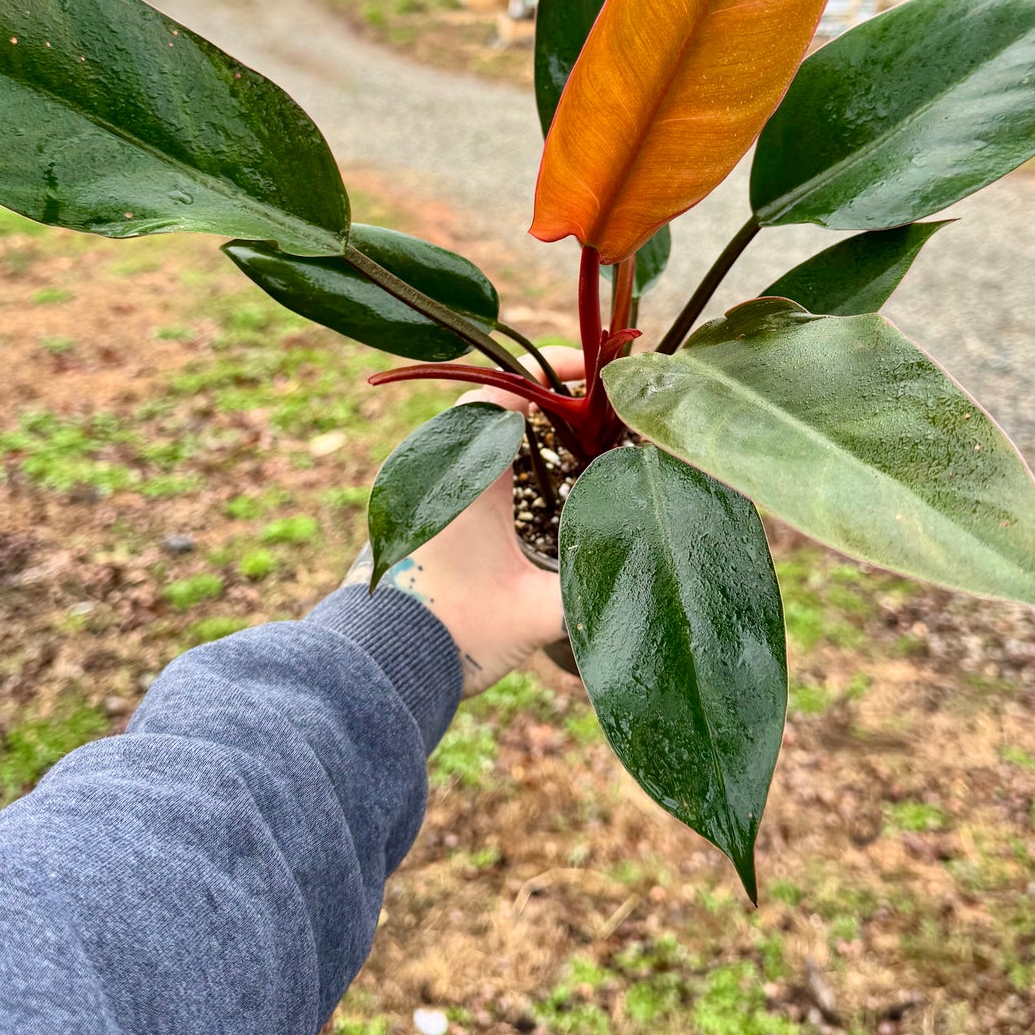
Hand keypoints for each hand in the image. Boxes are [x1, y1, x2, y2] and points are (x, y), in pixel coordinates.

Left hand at [354, 348, 583, 697]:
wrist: (384, 665)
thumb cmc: (457, 632)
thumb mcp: (535, 610)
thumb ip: (592, 584)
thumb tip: (650, 565)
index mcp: (464, 472)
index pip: (504, 389)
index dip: (553, 369)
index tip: (598, 368)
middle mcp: (437, 466)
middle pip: (494, 404)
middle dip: (548, 396)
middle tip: (601, 403)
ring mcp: (423, 486)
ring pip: (476, 431)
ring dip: (522, 423)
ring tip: (578, 432)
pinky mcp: (417, 511)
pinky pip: (461, 458)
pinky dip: (499, 452)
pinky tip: (536, 474)